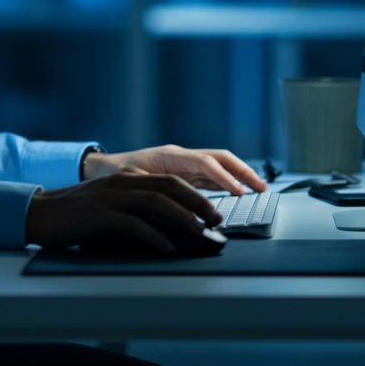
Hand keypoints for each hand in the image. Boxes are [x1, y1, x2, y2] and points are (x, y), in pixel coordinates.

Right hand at [25, 172, 221, 251]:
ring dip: (182, 217)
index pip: (170, 180)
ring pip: (155, 202)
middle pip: (169, 186)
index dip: (195, 195)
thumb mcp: (109, 202)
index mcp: (126, 177)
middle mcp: (122, 182)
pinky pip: (133, 224)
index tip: (213, 212)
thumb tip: (170, 226)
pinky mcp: (100, 215)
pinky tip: (166, 247)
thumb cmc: (76, 213)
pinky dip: (153, 235)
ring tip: (198, 232)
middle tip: (216, 220)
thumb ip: (135, 206)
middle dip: (197, 202)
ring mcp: (111, 198)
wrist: (40, 213)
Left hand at [81, 144, 265, 195]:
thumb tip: (181, 209)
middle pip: (219, 157)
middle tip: (261, 187)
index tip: (239, 191)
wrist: (102, 169)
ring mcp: (183, 163)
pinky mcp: (184, 172)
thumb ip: (157, 194)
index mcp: (169, 156)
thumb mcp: (133, 184)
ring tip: (258, 188)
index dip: (223, 177)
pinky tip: (237, 192)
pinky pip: (211, 174)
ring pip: (218, 164)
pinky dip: (227, 181)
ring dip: (239, 174)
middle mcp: (180, 156)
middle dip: (242, 170)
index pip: (204, 162)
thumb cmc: (114, 175)